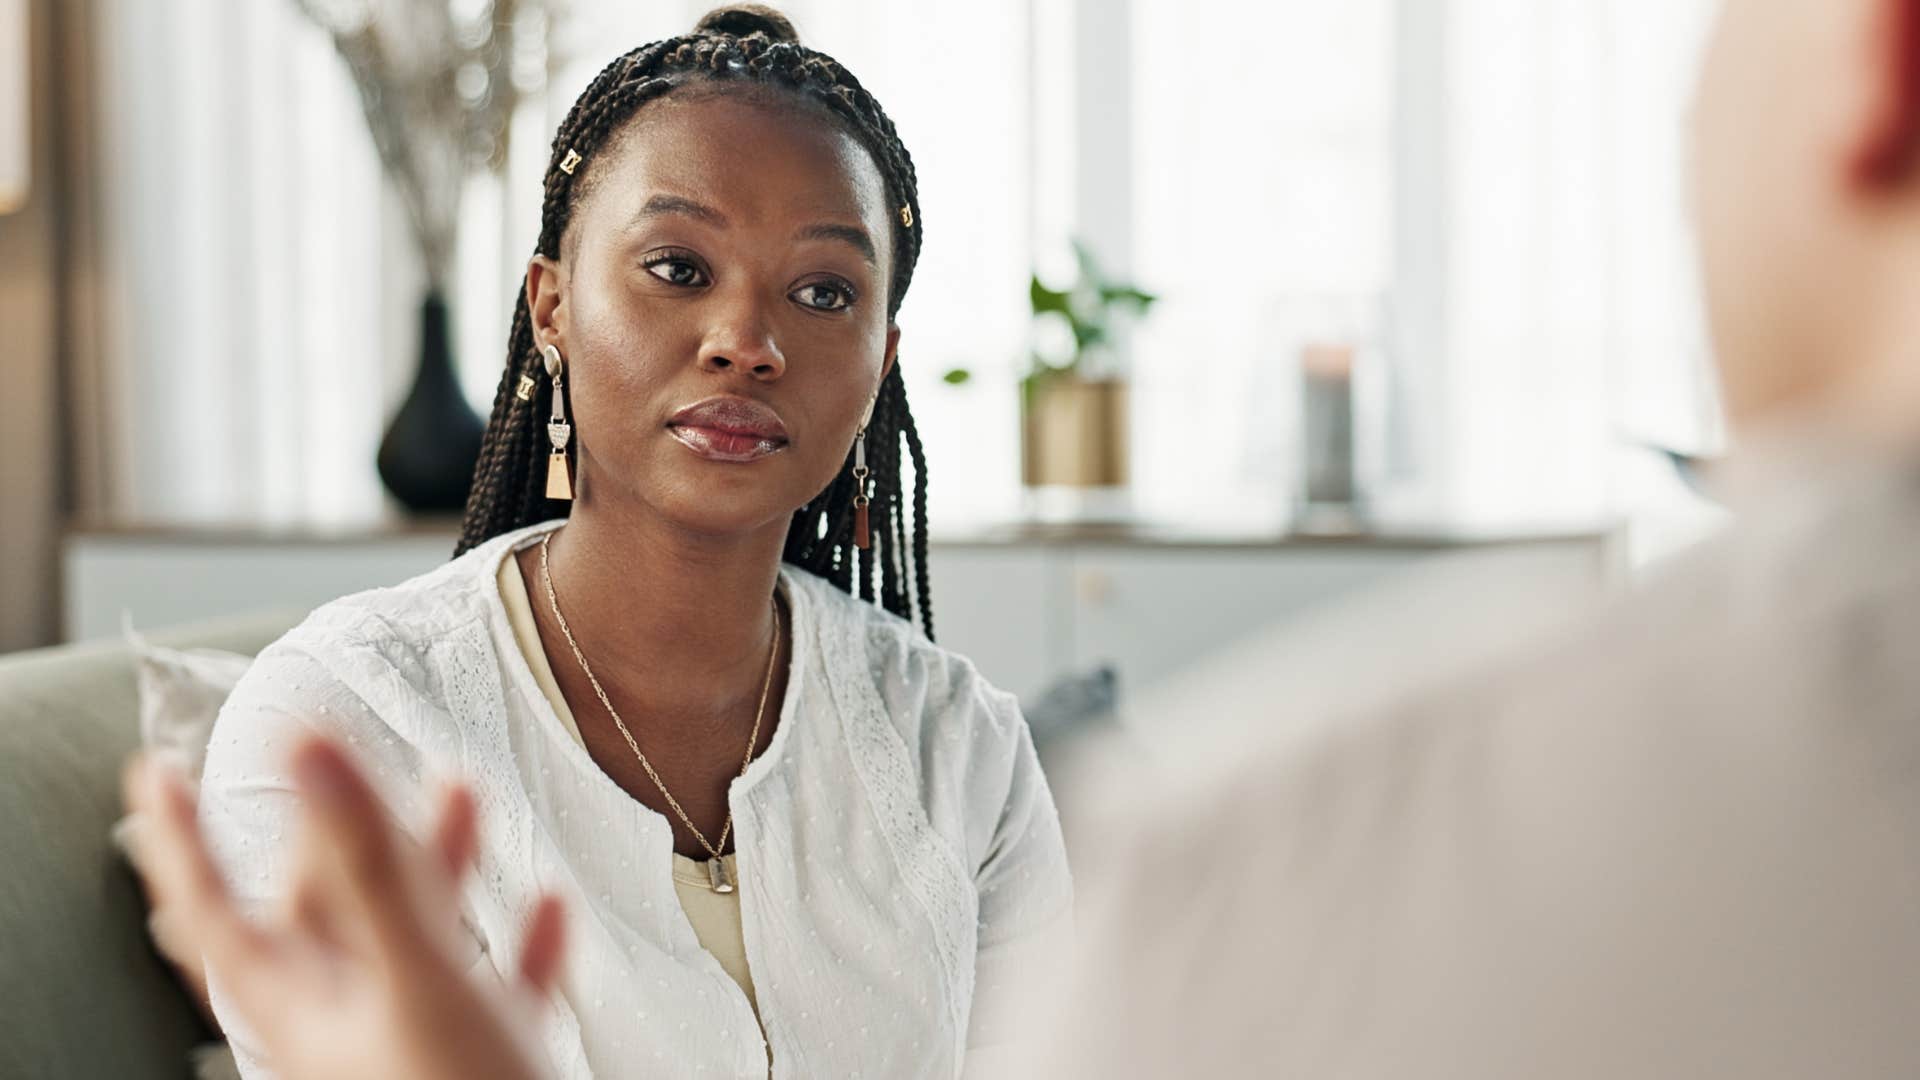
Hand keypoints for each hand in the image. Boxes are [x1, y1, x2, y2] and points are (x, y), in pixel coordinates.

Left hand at [124, 736, 566, 1079]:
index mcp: (304, 1006)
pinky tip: (546, 906)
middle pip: (322, 913)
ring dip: (435, 866)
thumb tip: (311, 750)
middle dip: (342, 831)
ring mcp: (416, 1046)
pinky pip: (495, 987)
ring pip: (411, 940)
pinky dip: (517, 939)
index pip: (212, 912)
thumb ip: (367, 864)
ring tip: (458, 797)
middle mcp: (349, 1024)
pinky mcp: (487, 1063)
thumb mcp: (412, 977)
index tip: (159, 778)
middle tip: (349, 770)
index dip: (180, 843)